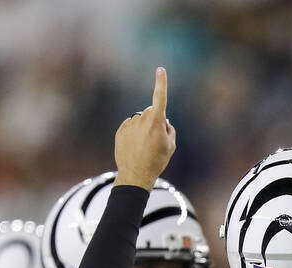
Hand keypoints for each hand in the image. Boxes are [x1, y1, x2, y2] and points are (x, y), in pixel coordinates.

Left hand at [113, 67, 175, 189]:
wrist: (136, 174)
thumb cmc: (157, 161)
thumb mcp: (171, 146)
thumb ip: (169, 129)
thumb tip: (164, 121)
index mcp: (156, 122)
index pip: (160, 98)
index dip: (161, 83)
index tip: (160, 70)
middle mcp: (142, 120)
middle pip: (152, 112)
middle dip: (155, 120)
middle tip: (157, 140)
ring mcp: (129, 124)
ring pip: (140, 119)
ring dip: (144, 127)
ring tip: (145, 146)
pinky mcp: (120, 130)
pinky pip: (130, 126)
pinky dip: (134, 133)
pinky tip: (135, 147)